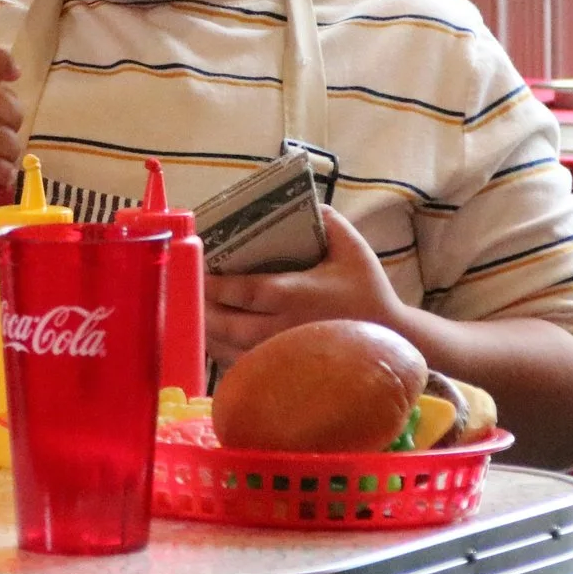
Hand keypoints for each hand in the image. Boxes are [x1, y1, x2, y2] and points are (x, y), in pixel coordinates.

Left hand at [203, 204, 411, 365]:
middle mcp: (280, 328)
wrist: (390, 339)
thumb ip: (327, 221)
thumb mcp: (353, 248)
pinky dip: (220, 352)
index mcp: (293, 295)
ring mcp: (279, 354)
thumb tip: (304, 202)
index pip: (241, 291)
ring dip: (205, 331)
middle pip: (225, 323)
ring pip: (227, 348)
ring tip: (189, 311)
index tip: (194, 269)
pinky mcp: (282, 371)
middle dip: (199, 307)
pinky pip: (239, 366)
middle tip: (181, 289)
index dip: (212, 283)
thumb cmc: (368, 292)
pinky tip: (212, 336)